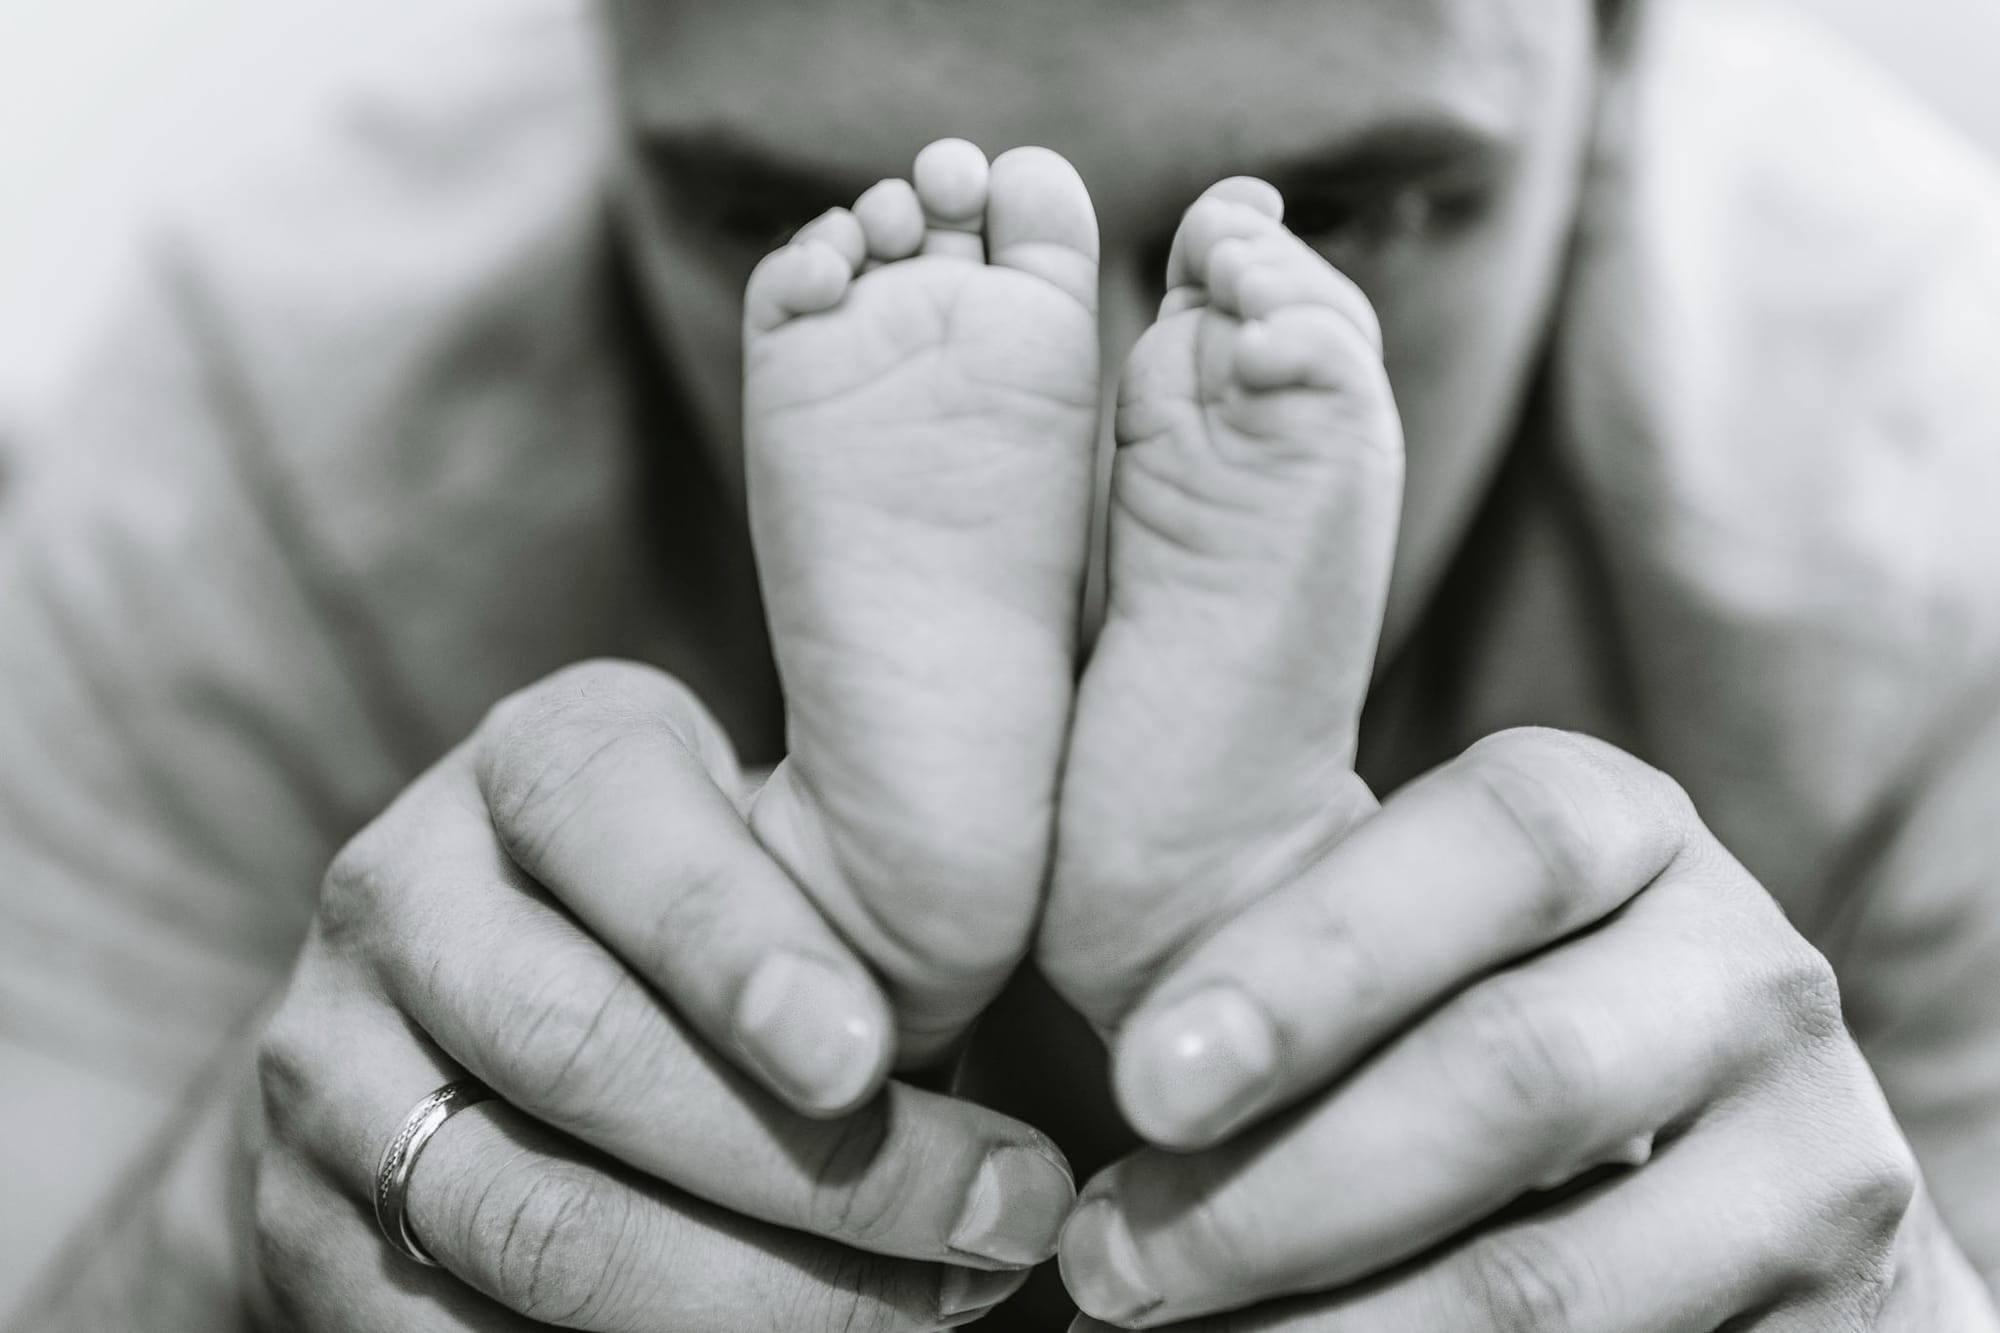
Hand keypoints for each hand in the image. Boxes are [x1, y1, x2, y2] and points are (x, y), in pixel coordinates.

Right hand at [250, 660, 1074, 1330]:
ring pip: (534, 1218)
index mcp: (536, 760)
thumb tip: (1027, 1104)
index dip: (737, 944)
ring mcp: (332, 1066)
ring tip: (944, 1303)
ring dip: (765, 1295)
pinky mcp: (309, 1227)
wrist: (488, 999)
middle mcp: (404, 892)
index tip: (873, 1059)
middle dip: (815, 1167)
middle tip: (1002, 1223)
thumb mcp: (783, 854)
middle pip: (581, 1049)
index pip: (611, 822)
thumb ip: (868, 913)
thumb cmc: (732, 913)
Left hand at [1063, 727, 1924, 1330]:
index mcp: (1622, 828)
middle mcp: (1742, 964)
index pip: (1501, 841)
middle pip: (1514, 1073)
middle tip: (1109, 1260)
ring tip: (1161, 1329)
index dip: (1316, 959)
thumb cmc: (1461, 1033)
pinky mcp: (1847, 1315)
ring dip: (1319, 1330)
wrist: (1714, 1193)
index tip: (1145, 1082)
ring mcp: (1818, 1147)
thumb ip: (1283, 957)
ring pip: (1548, 1278)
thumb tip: (1083, 1058)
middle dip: (1276, 1192)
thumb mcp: (1404, 958)